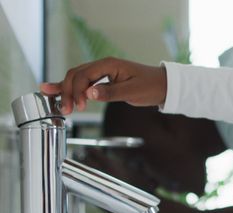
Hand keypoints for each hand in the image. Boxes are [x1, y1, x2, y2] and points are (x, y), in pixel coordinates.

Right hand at [39, 57, 166, 113]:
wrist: (163, 86)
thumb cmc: (151, 86)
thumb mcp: (132, 91)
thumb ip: (110, 92)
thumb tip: (89, 93)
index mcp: (109, 64)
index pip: (83, 75)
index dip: (77, 91)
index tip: (79, 107)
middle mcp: (103, 65)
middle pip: (76, 75)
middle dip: (67, 91)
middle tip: (65, 110)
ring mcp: (102, 72)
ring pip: (77, 78)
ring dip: (66, 89)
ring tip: (51, 99)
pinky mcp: (104, 80)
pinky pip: (84, 82)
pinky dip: (72, 89)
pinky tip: (58, 93)